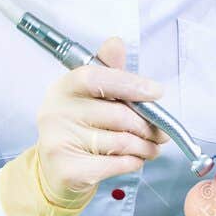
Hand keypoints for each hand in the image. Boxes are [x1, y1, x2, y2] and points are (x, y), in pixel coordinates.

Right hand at [34, 36, 164, 202]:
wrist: (57, 172)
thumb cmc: (80, 130)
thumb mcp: (90, 97)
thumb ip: (107, 71)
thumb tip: (116, 43)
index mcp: (62, 89)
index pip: (95, 78)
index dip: (130, 84)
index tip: (156, 92)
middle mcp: (55, 113)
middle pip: (118, 115)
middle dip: (148, 126)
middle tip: (160, 132)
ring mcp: (58, 143)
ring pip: (122, 142)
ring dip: (145, 147)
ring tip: (149, 148)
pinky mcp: (69, 170)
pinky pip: (117, 164)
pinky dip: (133, 163)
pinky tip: (133, 160)